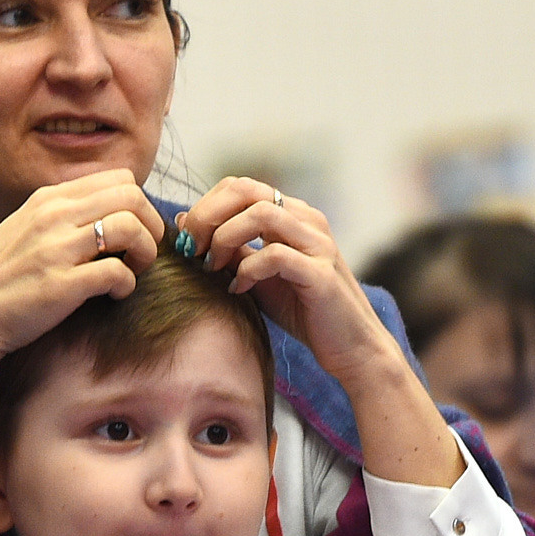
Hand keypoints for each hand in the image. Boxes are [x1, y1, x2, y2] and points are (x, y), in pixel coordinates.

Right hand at [0, 171, 165, 516]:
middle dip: (150, 224)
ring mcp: (56, 249)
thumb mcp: (25, 230)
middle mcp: (52, 217)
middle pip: (132, 195)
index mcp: (47, 200)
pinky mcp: (61, 285)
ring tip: (133, 271)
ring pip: (130, 226)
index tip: (135, 232)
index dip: (138, 205)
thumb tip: (110, 212)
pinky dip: (126, 284)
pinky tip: (113, 295)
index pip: (117, 178)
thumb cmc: (0, 281)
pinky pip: (117, 272)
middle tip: (142, 252)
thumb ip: (62, 216)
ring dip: (145, 251)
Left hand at [178, 177, 462, 491]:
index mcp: (292, 215)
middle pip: (246, 191)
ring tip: (211, 266)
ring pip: (261, 214)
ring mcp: (318, 243)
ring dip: (225, 238)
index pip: (240, 187)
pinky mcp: (321, 273)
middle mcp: (307, 220)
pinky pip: (275, 255)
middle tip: (191, 247)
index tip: (187, 238)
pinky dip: (247, 269)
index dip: (206, 206)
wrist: (349, 348)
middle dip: (208, 216)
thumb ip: (228, 248)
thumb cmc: (302, 310)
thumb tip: (185, 220)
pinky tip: (237, 289)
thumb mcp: (255, 274)